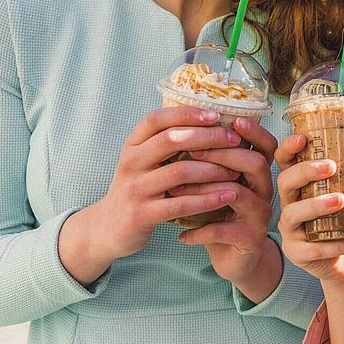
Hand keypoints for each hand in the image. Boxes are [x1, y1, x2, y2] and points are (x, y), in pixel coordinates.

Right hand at [60, 107, 243, 284]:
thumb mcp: (144, 161)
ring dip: (213, 169)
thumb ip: (166, 142)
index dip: (187, 114)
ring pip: (180, 171)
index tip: (216, 115)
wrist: (107, 229)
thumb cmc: (138, 188)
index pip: (157, 119)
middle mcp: (131, 162)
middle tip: (234, 140)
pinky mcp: (141, 214)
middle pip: (171, 140)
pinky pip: (180, 204)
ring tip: (236, 170)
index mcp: (132, 145)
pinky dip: (208, 199)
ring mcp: (135, 189)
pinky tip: (229, 195)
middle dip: (208, 137)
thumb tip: (209, 120)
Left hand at [173, 118, 281, 295]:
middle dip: (223, 154)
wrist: (232, 257)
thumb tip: (182, 127)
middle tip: (192, 152)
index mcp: (259, 172)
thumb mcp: (218, 183)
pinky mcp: (250, 239)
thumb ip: (212, 159)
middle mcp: (265, 190)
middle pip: (255, 164)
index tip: (234, 120)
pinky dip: (199, 232)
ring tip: (174, 191)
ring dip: (203, 189)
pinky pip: (223, 230)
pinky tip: (180, 235)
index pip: (267, 145)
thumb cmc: (219, 213)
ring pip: (237, 193)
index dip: (255, 132)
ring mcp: (260, 215)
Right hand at [275, 134, 343, 287]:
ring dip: (315, 205)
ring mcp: (290, 229)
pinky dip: (337, 245)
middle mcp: (290, 203)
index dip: (288, 148)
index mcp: (301, 185)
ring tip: (341, 200)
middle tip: (331, 167)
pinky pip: (312, 248)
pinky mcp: (297, 253)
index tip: (303, 138)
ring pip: (292, 213)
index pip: (285, 161)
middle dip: (305, 171)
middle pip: (285, 181)